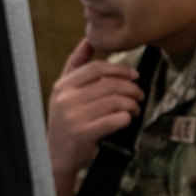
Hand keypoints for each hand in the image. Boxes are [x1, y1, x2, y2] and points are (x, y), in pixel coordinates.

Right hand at [48, 39, 144, 195]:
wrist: (56, 154)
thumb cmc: (66, 120)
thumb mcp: (64, 91)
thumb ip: (76, 66)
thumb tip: (88, 40)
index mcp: (63, 85)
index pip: (96, 68)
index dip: (120, 69)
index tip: (134, 74)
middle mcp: (66, 98)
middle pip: (110, 84)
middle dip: (131, 88)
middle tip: (139, 94)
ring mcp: (74, 116)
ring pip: (116, 101)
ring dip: (131, 104)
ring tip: (134, 108)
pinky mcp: (84, 133)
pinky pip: (116, 119)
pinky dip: (126, 118)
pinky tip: (126, 120)